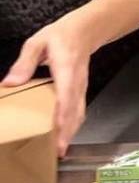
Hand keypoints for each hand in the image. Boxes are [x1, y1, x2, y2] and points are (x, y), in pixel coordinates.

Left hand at [1, 13, 97, 156]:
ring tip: (60, 149)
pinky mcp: (80, 92)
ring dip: (71, 132)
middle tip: (58, 150)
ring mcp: (81, 88)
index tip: (58, 129)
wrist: (85, 31)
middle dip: (68, 131)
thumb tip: (10, 82)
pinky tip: (65, 136)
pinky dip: (73, 125)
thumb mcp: (37, 42)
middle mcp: (76, 82)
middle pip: (75, 110)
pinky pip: (79, 111)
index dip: (62, 113)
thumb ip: (24, 63)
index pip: (66, 94)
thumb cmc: (61, 37)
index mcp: (66, 69)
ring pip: (79, 113)